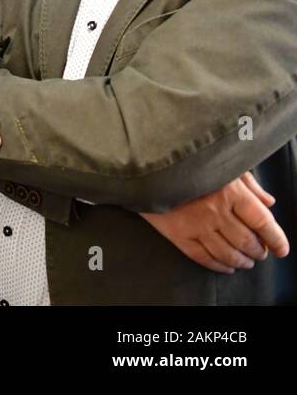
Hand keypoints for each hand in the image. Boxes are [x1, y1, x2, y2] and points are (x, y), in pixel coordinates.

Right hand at [140, 171, 288, 273]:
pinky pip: (203, 257)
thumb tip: (268, 203)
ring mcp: (196, 225)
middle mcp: (215, 211)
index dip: (276, 238)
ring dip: (242, 261)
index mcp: (230, 191)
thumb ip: (248, 184)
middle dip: (259, 251)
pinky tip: (226, 267)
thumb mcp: (223, 165)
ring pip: (227, 253)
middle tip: (261, 253)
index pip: (262, 221)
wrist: (146, 166)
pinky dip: (218, 266)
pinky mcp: (178, 234)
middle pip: (247, 241)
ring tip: (247, 262)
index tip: (282, 249)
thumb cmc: (188, 162)